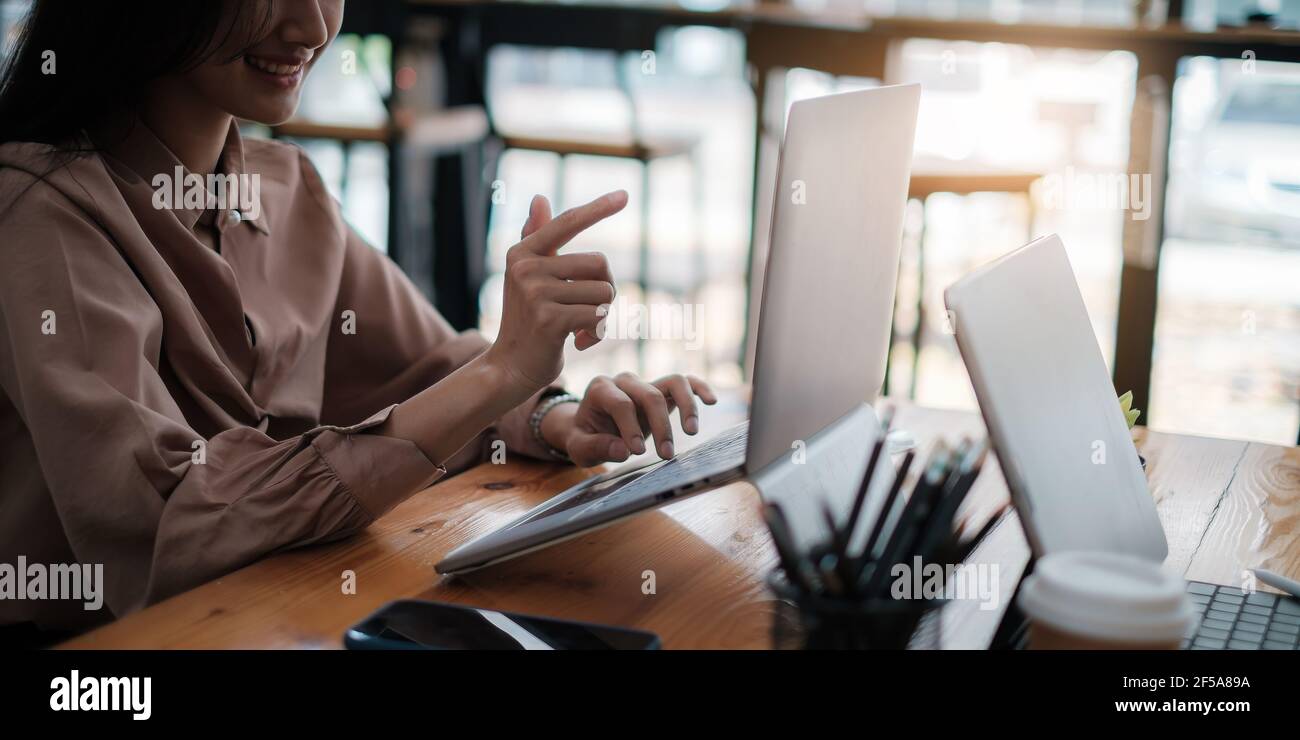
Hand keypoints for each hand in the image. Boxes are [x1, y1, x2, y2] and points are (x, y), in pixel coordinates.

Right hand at [484, 192, 625, 393]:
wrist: (510, 367)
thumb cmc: (527, 321)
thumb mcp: (529, 278)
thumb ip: (537, 238)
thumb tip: (539, 198)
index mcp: (523, 252)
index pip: (568, 222)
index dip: (598, 208)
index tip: (625, 195)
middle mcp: (526, 267)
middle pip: (599, 263)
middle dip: (605, 289)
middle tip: (588, 309)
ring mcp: (536, 292)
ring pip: (604, 292)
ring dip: (602, 315)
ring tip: (581, 328)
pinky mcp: (550, 319)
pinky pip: (598, 315)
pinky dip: (597, 333)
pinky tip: (579, 343)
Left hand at [544, 373, 717, 466]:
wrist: (589, 428)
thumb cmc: (584, 437)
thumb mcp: (579, 446)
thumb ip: (596, 447)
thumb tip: (622, 450)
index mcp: (600, 389)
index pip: (621, 404)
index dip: (630, 427)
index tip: (638, 451)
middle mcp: (624, 381)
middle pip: (650, 394)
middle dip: (661, 425)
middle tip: (666, 455)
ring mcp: (645, 383)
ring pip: (673, 382)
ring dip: (686, 406)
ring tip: (691, 432)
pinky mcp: (661, 390)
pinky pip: (684, 382)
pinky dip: (699, 388)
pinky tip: (711, 401)